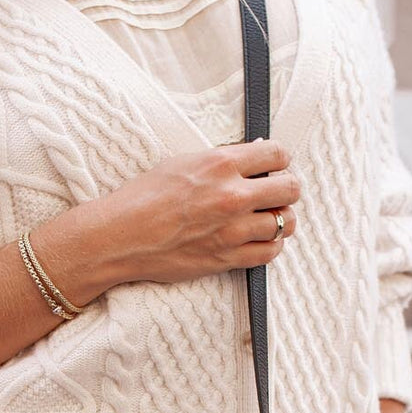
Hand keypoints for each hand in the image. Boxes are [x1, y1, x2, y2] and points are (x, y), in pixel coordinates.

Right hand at [99, 139, 300, 284]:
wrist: (122, 237)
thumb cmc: (143, 198)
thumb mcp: (182, 163)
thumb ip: (220, 162)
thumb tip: (250, 160)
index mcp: (221, 164)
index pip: (277, 154)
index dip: (281, 160)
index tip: (275, 166)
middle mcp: (232, 196)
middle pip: (290, 189)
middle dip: (287, 188)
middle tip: (277, 193)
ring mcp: (232, 230)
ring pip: (285, 223)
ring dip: (282, 219)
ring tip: (270, 218)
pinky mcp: (227, 258)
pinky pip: (270, 252)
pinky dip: (271, 245)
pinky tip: (260, 240)